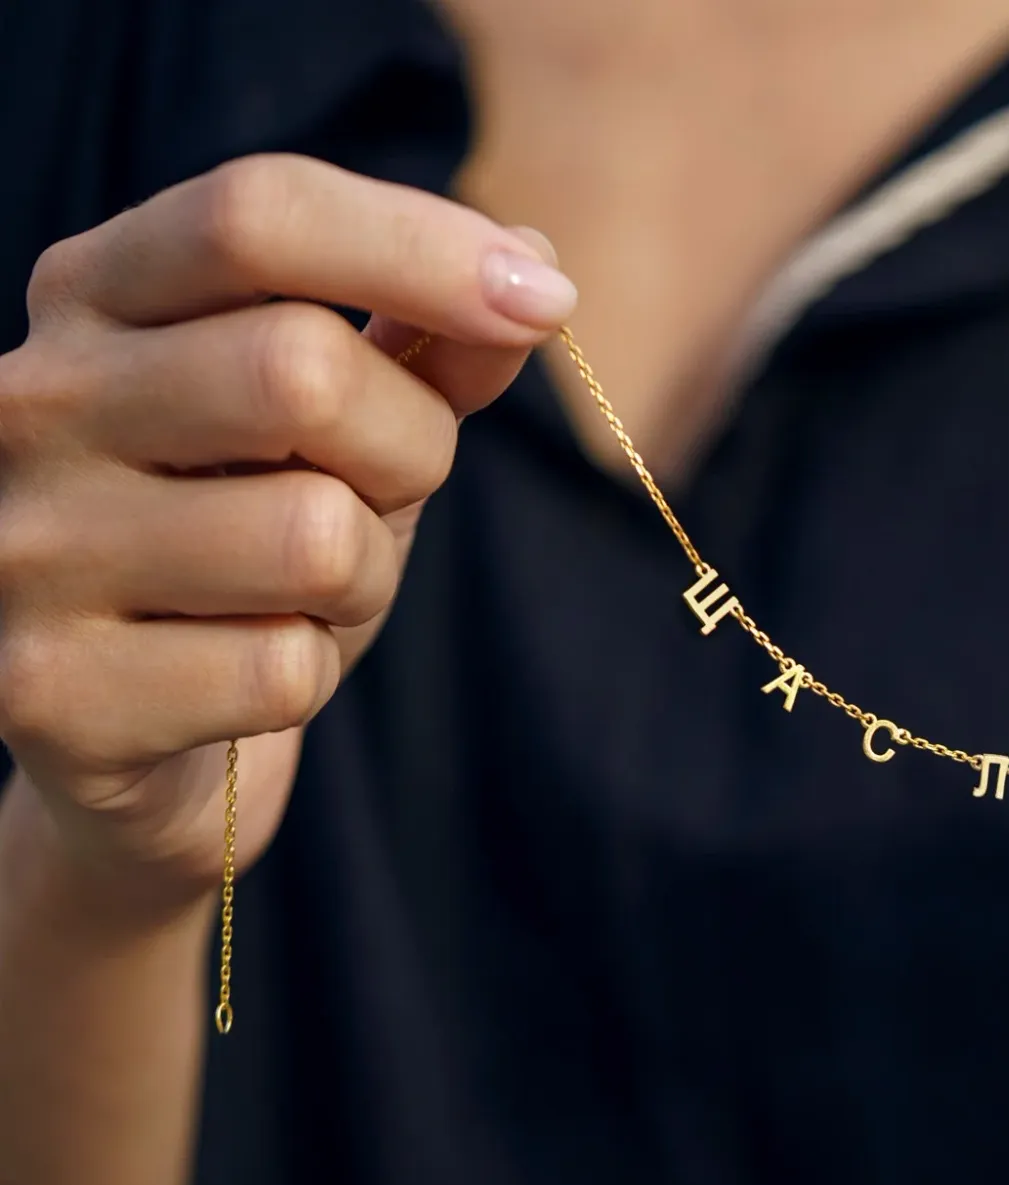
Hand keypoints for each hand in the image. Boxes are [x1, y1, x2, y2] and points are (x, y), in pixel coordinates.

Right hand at [0, 154, 574, 914]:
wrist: (128, 736)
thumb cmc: (248, 543)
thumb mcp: (344, 427)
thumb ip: (427, 342)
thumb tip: (532, 260)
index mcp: (92, 295)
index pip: (256, 214)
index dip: (421, 246)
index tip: (546, 300)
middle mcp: (27, 402)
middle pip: (303, 372)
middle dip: (407, 448)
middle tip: (381, 498)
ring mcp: (20, 549)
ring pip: (311, 537)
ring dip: (359, 582)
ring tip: (293, 598)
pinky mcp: (49, 693)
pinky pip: (282, 672)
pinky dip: (305, 679)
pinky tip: (236, 680)